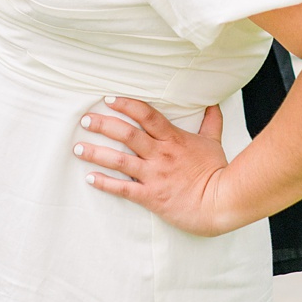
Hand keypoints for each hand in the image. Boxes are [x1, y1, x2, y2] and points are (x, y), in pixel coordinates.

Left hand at [74, 96, 238, 235]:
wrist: (224, 203)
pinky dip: (104, 183)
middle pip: (126, 134)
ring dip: (95, 153)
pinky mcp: (151, 196)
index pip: (146, 115)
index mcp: (173, 139)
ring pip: (119, 160)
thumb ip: (210, 122)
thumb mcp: (213, 142)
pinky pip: (123, 189)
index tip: (109, 99)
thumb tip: (212, 103)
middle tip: (85, 120)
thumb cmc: (218, 172)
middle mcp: (160, 154)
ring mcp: (154, 175)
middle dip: (102, 125)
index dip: (126, 105)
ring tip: (77, 148)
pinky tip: (90, 178)